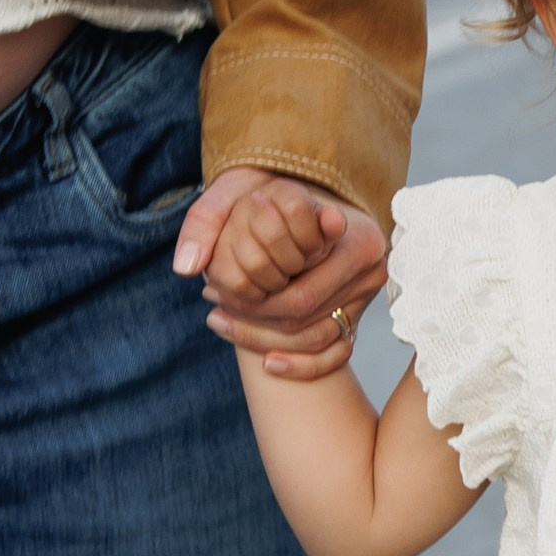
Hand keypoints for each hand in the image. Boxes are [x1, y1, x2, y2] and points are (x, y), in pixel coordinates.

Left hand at [172, 168, 388, 376]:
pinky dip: (302, 366)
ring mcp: (366, 291)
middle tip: (212, 311)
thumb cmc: (267, 189)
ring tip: (224, 324)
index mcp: (349, 233)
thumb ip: (204, 220)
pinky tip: (267, 363)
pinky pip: (336, 353)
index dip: (249, 298)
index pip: (296, 289)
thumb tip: (186, 266)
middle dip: (254, 321)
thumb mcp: (233, 189)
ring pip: (316, 338)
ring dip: (266, 341)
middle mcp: (368, 265)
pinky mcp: (359, 310)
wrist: (295, 194)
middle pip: (304, 314)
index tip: (212, 290)